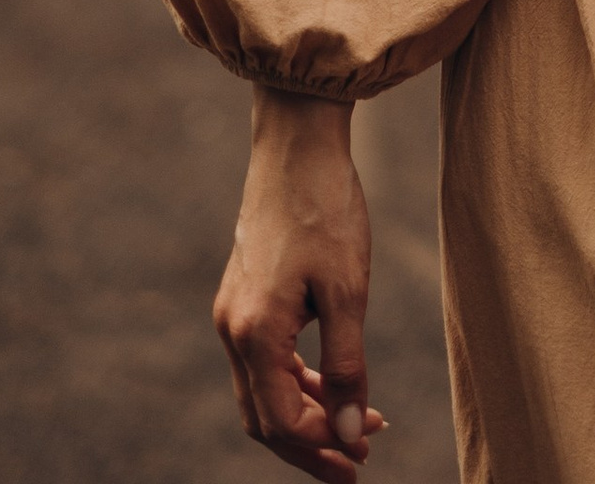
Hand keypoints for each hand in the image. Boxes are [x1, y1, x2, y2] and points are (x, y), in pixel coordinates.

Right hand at [214, 89, 389, 476]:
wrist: (298, 143)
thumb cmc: (327, 208)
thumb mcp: (348, 290)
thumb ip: (347, 366)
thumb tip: (350, 435)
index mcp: (254, 333)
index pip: (281, 422)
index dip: (321, 447)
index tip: (362, 459)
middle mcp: (232, 330)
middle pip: (264, 419)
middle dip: (312, 445)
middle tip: (360, 461)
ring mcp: (233, 314)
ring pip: (263, 393)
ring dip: (307, 415)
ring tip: (359, 424)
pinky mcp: (244, 298)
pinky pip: (264, 362)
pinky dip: (297, 382)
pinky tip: (333, 381)